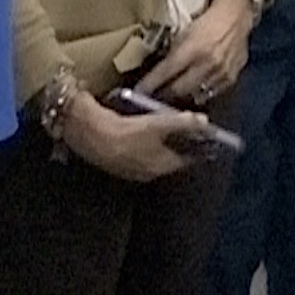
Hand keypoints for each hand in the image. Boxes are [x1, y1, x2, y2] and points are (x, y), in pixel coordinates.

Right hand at [58, 94, 210, 182]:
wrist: (88, 133)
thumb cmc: (127, 132)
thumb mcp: (158, 125)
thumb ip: (183, 123)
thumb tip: (205, 122)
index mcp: (160, 167)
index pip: (186, 160)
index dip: (197, 147)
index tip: (206, 136)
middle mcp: (147, 172)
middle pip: (170, 157)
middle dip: (179, 143)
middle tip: (188, 126)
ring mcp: (131, 167)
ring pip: (154, 154)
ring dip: (162, 141)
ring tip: (167, 123)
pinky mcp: (117, 159)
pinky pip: (139, 151)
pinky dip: (146, 141)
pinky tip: (144, 127)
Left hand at [135, 0, 252, 104]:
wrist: (237, 16)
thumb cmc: (207, 22)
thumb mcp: (185, 33)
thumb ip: (173, 55)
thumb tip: (158, 76)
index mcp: (192, 48)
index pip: (165, 73)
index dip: (149, 85)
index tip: (138, 93)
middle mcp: (206, 63)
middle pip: (178, 90)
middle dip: (163, 95)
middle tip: (154, 97)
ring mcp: (220, 73)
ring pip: (195, 95)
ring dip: (182, 97)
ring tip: (173, 96)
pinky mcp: (231, 78)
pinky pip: (211, 94)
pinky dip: (201, 93)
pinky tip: (195, 90)